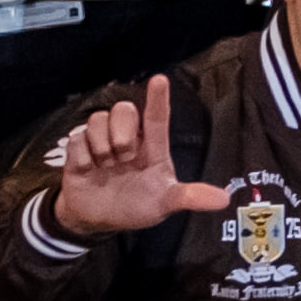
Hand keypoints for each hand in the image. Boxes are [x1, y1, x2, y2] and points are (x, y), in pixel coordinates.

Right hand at [36, 79, 213, 236]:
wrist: (97, 221)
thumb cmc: (136, 206)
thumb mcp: (165, 204)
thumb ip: (190, 197)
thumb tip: (224, 199)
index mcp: (152, 148)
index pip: (157, 117)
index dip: (158, 98)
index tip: (160, 79)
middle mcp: (128, 140)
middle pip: (124, 109)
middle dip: (123, 132)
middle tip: (124, 157)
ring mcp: (102, 144)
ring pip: (97, 120)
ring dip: (101, 146)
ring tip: (106, 166)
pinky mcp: (78, 152)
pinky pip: (77, 140)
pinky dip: (82, 157)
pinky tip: (88, 169)